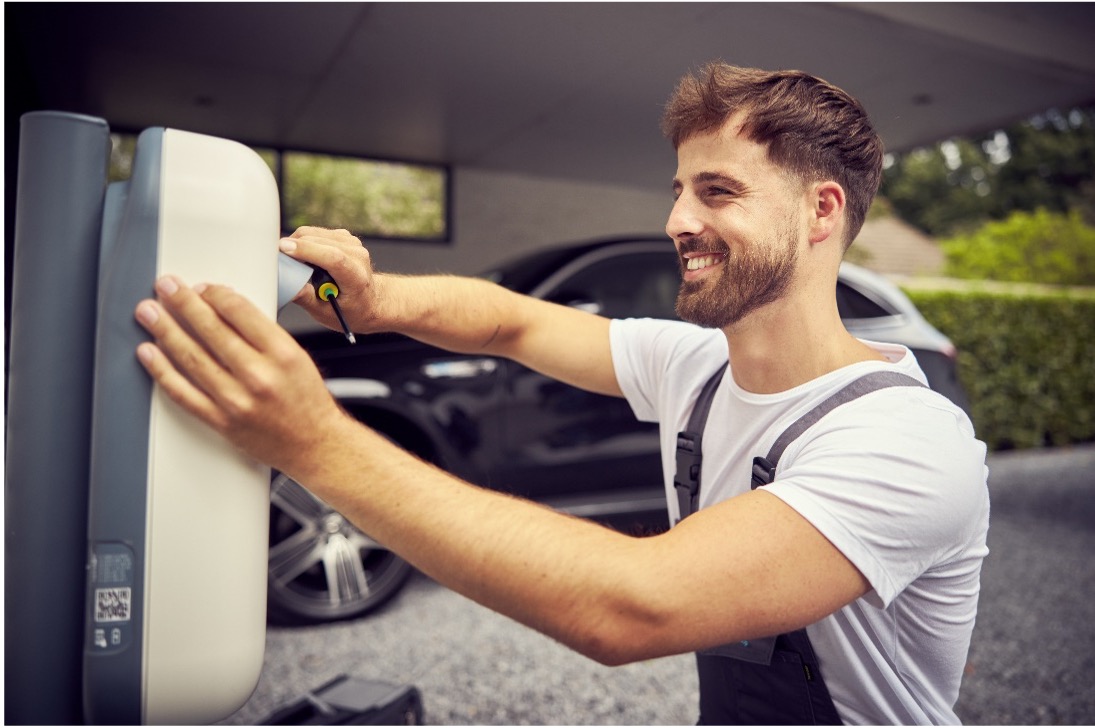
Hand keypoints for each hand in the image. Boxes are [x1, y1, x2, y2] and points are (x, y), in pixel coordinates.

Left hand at [135, 275, 349, 477]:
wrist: (314, 445)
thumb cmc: (307, 401)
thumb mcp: (296, 357)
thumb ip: (262, 334)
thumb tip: (223, 310)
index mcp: (283, 353)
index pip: (239, 311)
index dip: (214, 293)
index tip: (202, 288)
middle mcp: (259, 376)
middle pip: (211, 329)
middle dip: (182, 302)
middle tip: (166, 286)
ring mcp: (237, 400)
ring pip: (191, 357)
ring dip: (164, 330)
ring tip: (149, 312)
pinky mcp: (221, 421)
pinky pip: (183, 393)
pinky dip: (161, 370)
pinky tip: (149, 353)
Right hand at [279, 226, 386, 334]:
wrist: (371, 301)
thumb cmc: (350, 309)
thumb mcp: (326, 314)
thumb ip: (307, 299)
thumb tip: (289, 285)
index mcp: (356, 277)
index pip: (333, 257)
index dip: (307, 250)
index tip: (283, 248)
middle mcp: (357, 255)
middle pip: (318, 241)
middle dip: (293, 248)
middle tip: (279, 263)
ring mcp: (352, 242)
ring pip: (312, 233)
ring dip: (297, 244)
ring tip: (296, 265)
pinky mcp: (344, 236)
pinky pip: (315, 232)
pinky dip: (304, 242)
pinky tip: (306, 259)